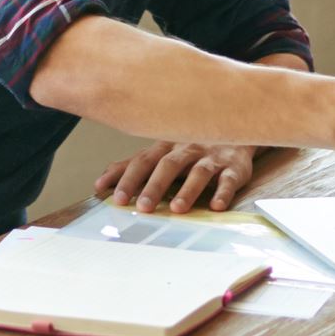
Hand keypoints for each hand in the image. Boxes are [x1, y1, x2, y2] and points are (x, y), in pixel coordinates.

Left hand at [94, 142, 258, 213]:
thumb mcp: (162, 152)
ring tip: (177, 208)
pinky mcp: (235, 166)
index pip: (142, 161)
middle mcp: (186, 149)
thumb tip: (99, 183)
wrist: (234, 126)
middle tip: (143, 207)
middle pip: (168, 165)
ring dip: (188, 190)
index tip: (116, 198)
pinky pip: (229, 178)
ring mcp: (211, 157)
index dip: (128, 178)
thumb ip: (133, 167)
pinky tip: (217, 206)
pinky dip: (223, 192)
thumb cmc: (191, 146)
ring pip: (199, 172)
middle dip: (155, 186)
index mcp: (165, 147)